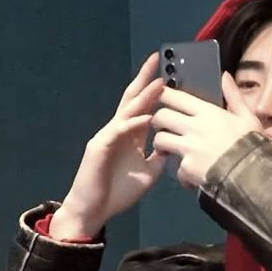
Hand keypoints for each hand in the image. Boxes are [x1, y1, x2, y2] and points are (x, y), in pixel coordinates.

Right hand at [50, 53, 166, 239]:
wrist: (96, 210)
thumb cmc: (119, 191)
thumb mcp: (150, 172)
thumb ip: (160, 156)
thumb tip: (175, 143)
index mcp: (131, 136)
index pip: (144, 107)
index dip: (154, 91)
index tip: (169, 75)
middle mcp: (119, 131)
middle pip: (133, 100)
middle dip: (145, 80)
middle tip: (158, 60)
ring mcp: (108, 136)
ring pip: (127, 111)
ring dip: (143, 97)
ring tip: (159, 82)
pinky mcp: (99, 146)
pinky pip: (118, 131)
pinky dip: (133, 123)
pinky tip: (147, 117)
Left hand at [151, 72, 261, 187]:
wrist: (254, 174)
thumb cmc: (252, 145)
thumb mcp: (248, 117)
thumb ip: (234, 96)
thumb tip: (225, 76)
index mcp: (208, 112)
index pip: (176, 97)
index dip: (164, 95)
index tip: (162, 98)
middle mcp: (194, 127)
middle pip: (161, 116)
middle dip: (158, 120)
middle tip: (164, 126)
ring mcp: (189, 148)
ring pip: (160, 140)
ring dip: (163, 145)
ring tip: (170, 151)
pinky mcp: (187, 168)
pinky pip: (175, 168)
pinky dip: (182, 174)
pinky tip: (190, 177)